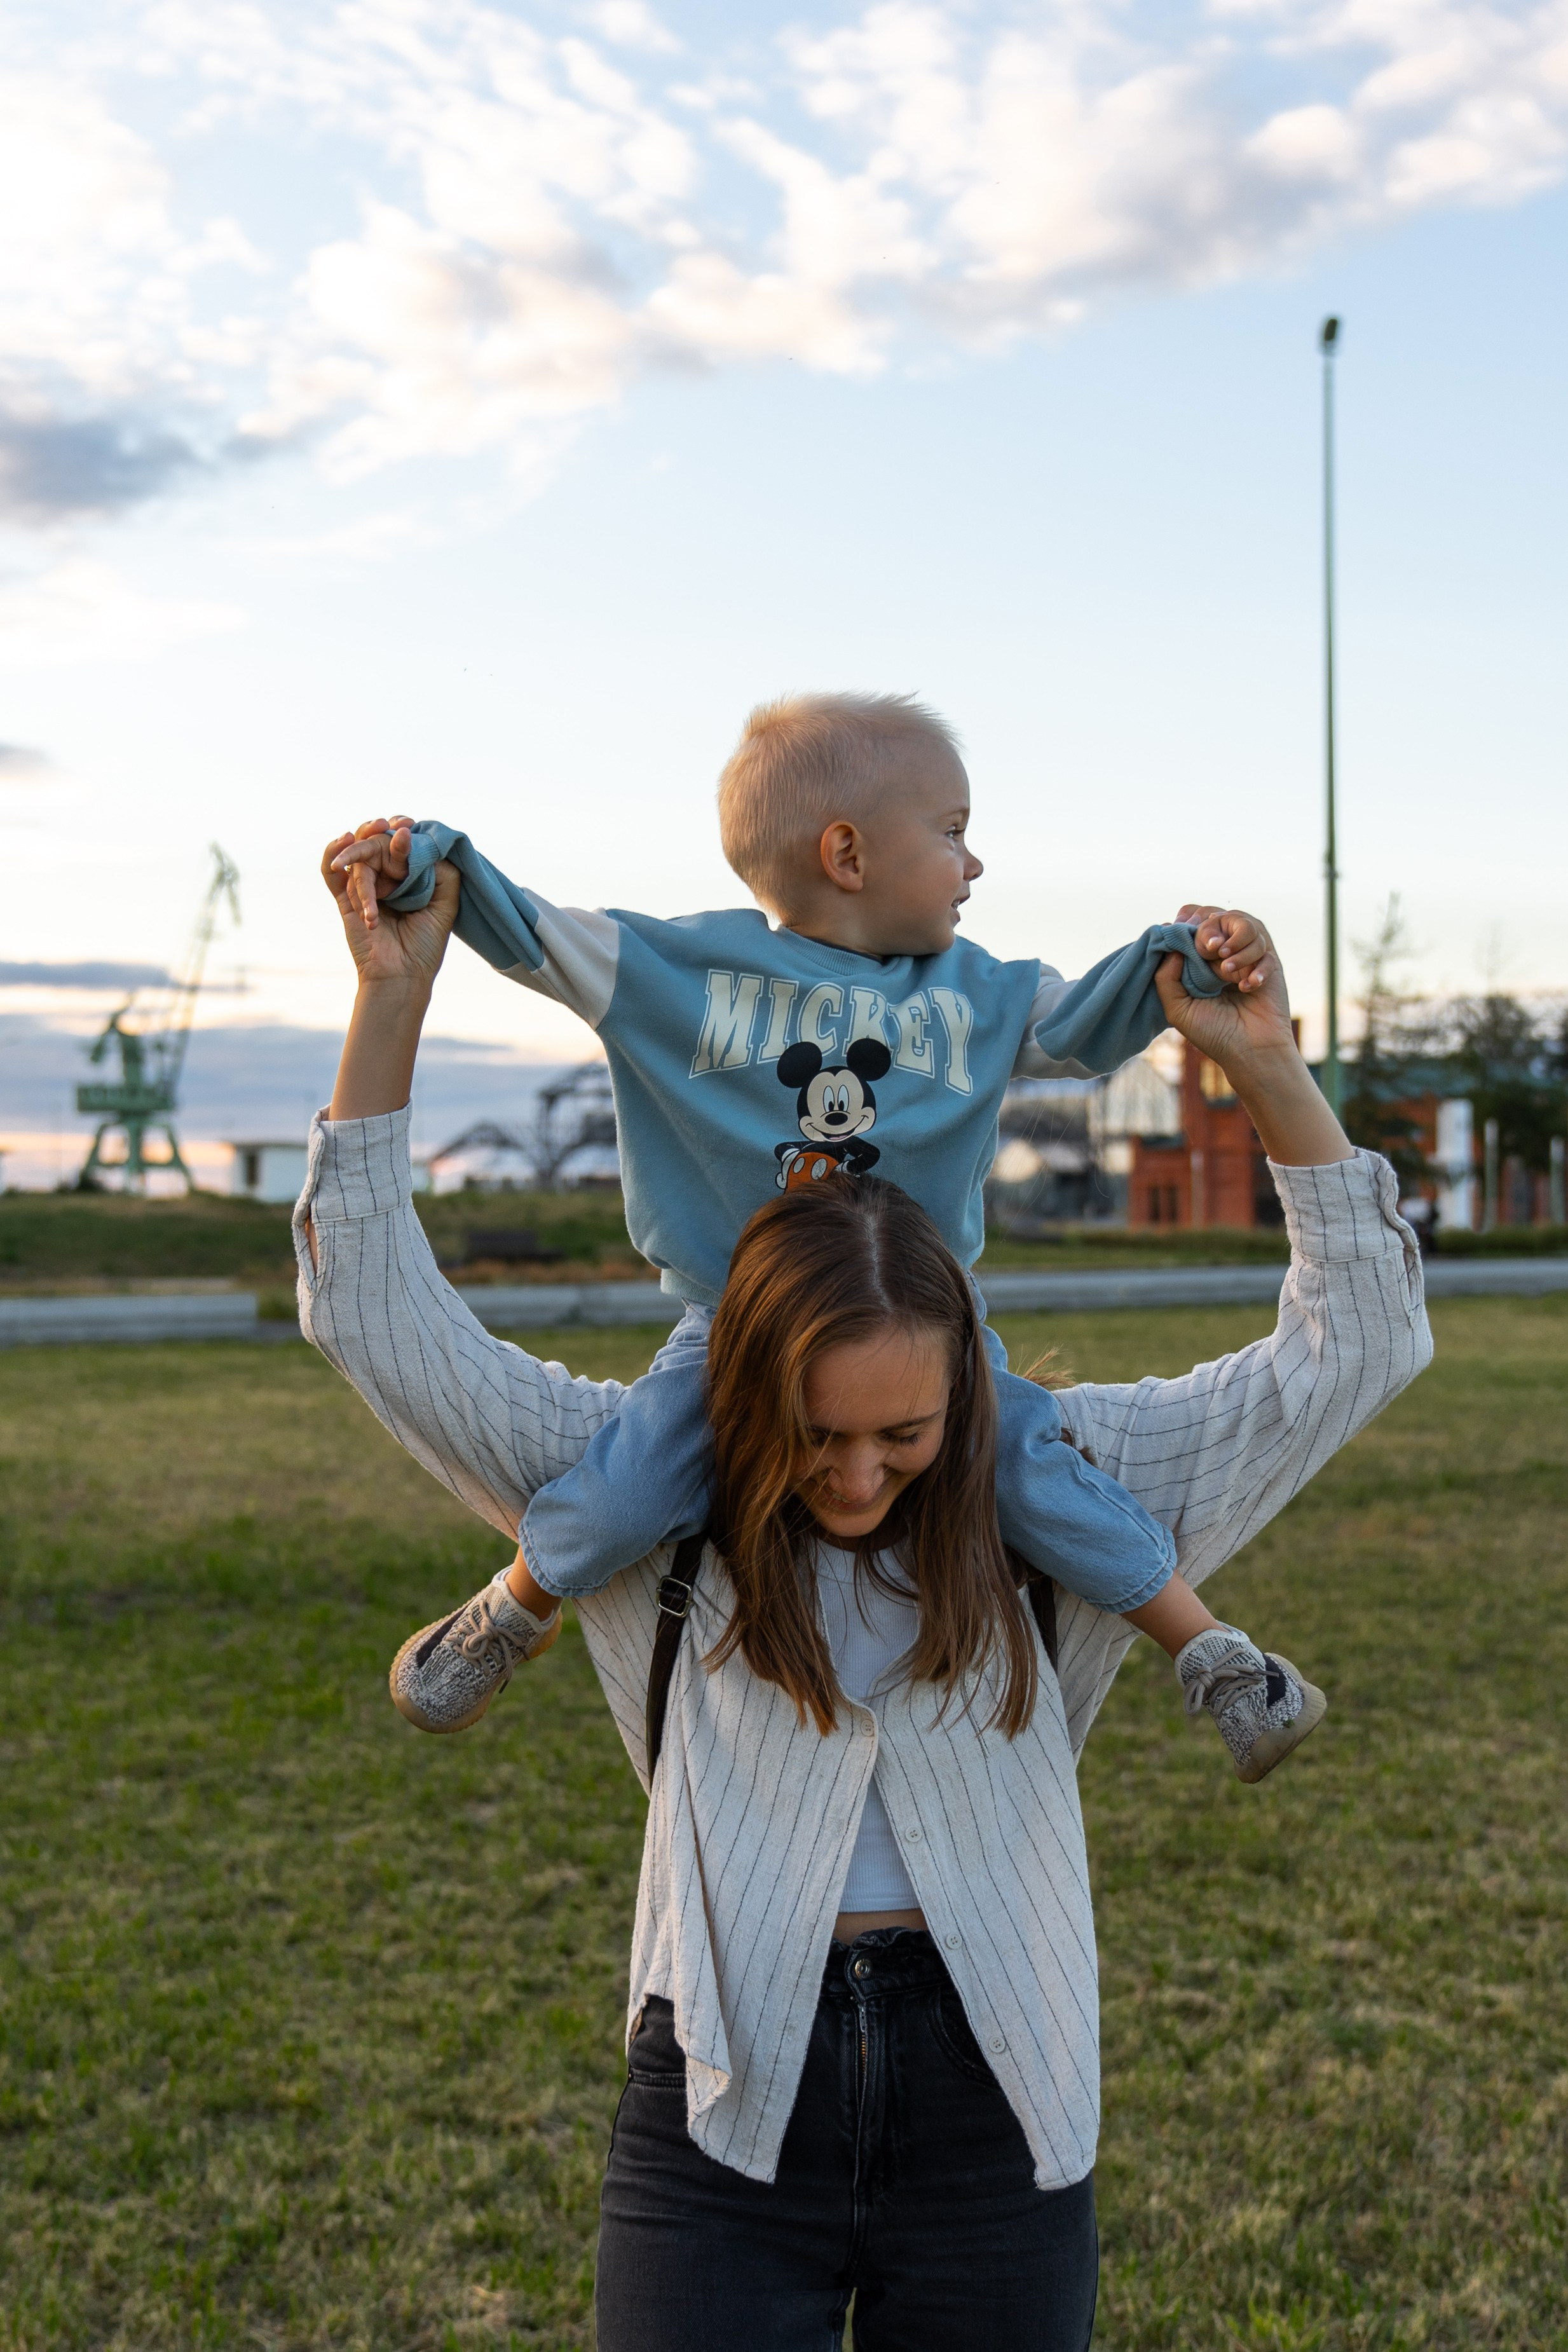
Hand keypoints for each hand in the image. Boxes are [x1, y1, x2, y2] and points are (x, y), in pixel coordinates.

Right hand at [321, 830, 455, 992]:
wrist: (403, 976)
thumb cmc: (425, 945)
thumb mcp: (446, 903)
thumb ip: (442, 871)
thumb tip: (422, 841)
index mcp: (407, 878)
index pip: (401, 846)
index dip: (402, 831)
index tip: (409, 826)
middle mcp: (385, 880)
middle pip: (374, 843)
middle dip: (379, 829)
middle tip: (389, 824)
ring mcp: (364, 889)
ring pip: (356, 855)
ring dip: (362, 840)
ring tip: (373, 829)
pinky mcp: (345, 900)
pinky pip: (332, 874)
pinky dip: (333, 855)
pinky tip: (343, 841)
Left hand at [1154, 911, 1294, 1071]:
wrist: (1250, 1052)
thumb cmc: (1214, 1032)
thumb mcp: (1178, 1008)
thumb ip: (1166, 977)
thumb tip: (1171, 944)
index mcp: (1200, 960)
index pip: (1194, 921)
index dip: (1189, 921)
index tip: (1186, 936)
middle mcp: (1224, 954)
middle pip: (1219, 915)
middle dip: (1211, 929)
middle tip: (1208, 950)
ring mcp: (1249, 956)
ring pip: (1246, 925)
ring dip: (1235, 946)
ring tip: (1227, 973)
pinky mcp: (1271, 964)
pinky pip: (1265, 949)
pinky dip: (1255, 967)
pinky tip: (1248, 988)